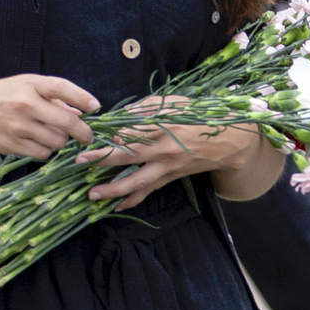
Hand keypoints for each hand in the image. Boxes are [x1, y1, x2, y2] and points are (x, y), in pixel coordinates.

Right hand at [0, 72, 98, 158]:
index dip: (83, 98)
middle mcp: (25, 103)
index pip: (62, 87)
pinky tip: (37, 144)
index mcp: (29, 84)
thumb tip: (81, 113)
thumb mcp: (24, 86)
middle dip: (83, 133)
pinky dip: (45, 151)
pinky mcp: (11, 144)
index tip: (96, 107)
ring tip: (50, 136)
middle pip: (67, 122)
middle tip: (86, 137)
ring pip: (57, 141)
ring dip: (60, 142)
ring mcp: (18, 125)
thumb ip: (52, 97)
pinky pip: (41, 153)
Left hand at [77, 96, 263, 203]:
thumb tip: (123, 114)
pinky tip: (114, 206)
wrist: (229, 142)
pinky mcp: (170, 178)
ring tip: (92, 195)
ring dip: (113, 191)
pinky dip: (131, 200)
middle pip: (128, 157)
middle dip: (102, 161)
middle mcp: (163, 150)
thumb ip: (148, 107)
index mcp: (164, 127)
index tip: (91, 135)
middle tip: (79, 163)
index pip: (132, 131)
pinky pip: (148, 191)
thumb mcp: (176, 103)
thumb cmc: (201, 117)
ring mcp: (167, 168)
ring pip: (137, 182)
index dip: (111, 135)